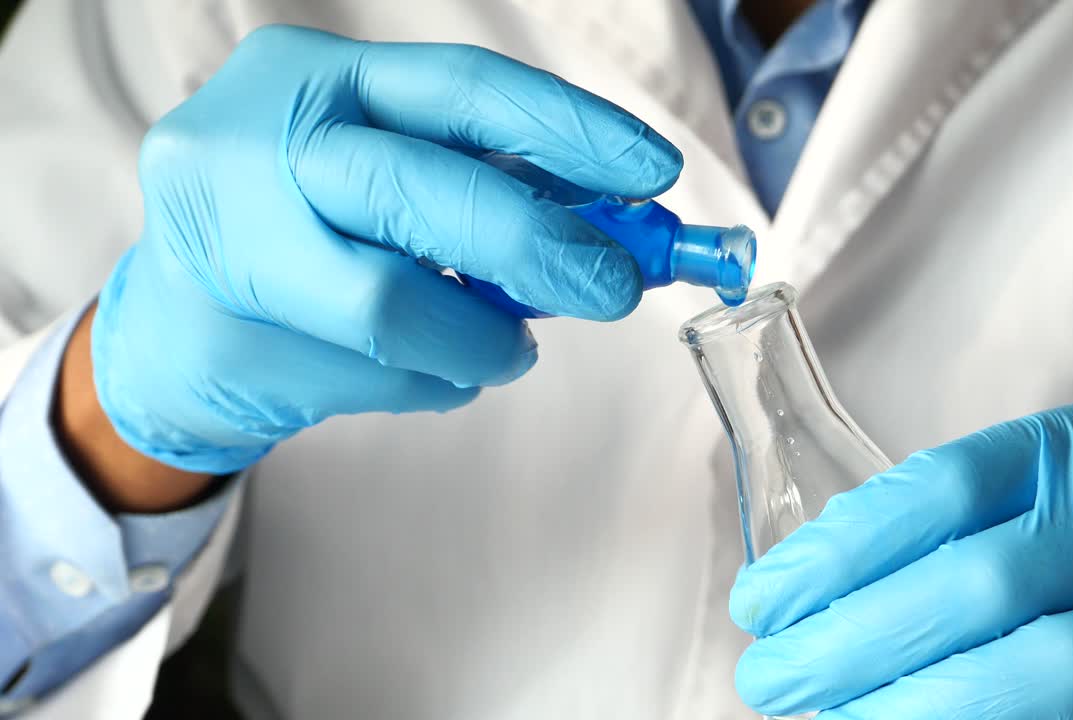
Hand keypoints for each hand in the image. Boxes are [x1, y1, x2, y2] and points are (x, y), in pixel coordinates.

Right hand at [90, 25, 681, 474]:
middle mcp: (256, 138)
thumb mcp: (390, 176)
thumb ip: (486, 184)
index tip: (652, 172)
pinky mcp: (219, 331)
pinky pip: (368, 369)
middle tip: (614, 289)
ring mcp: (222, 235)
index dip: (569, 130)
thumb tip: (620, 221)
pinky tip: (430, 366)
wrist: (177, 327)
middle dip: (540, 246)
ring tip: (509, 350)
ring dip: (482, 340)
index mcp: (317, 77)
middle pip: (424, 191)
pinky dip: (430, 378)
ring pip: (390, 301)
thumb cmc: (304, 237)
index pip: (462, 88)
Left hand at [730, 404, 1072, 717]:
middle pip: (975, 584)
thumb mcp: (1047, 501)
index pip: (938, 491)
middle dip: (851, 641)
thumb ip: (953, 533)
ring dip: (912, 709)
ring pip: (1036, 672)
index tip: (762, 600)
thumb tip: (804, 600)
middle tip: (769, 677)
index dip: (838, 550)